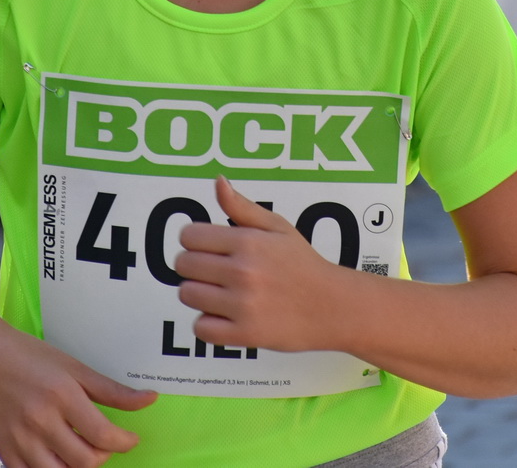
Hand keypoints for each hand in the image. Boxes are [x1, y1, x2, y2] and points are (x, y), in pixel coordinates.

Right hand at [0, 320, 155, 467]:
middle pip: (85, 461)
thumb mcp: (74, 367)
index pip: (103, 435)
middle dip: (104, 456)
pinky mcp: (5, 452)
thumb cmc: (29, 357)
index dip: (124, 442)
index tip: (130, 439)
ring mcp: (21, 440)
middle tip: (105, 443)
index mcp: (62, 396)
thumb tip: (148, 400)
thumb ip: (112, 390)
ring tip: (83, 451)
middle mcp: (41, 421)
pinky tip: (58, 457)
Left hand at [174, 177, 352, 354]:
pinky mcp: (244, 334)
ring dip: (199, 294)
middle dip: (194, 266)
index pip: (189, 236)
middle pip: (183, 265)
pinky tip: (225, 316)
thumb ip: (241, 206)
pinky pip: (200, 328)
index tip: (208, 248)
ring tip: (221, 293)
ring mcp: (242, 305)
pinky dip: (208, 323)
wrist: (333, 307)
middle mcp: (242, 271)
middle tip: (215, 271)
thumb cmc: (303, 264)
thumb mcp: (277, 227)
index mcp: (248, 241)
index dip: (194, 240)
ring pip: (187, 295)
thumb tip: (218, 182)